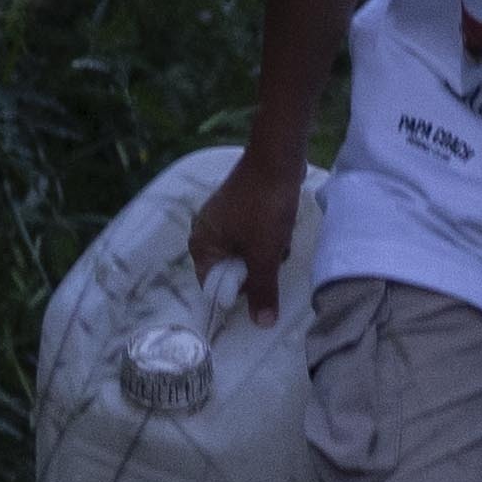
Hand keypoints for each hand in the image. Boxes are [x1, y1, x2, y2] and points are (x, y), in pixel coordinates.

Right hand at [187, 145, 302, 317]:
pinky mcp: (239, 209)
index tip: (262, 281)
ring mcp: (222, 220)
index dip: (240, 290)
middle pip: (233, 271)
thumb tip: (261, 324)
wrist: (277, 157)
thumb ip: (263, 290)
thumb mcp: (265, 254)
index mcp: (201, 246)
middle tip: (272, 254)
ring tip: (278, 237)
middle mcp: (205, 233)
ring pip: (246, 254)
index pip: (215, 286)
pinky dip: (267, 238)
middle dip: (257, 269)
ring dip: (265, 253)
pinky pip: (252, 237)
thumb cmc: (264, 207)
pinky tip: (280, 226)